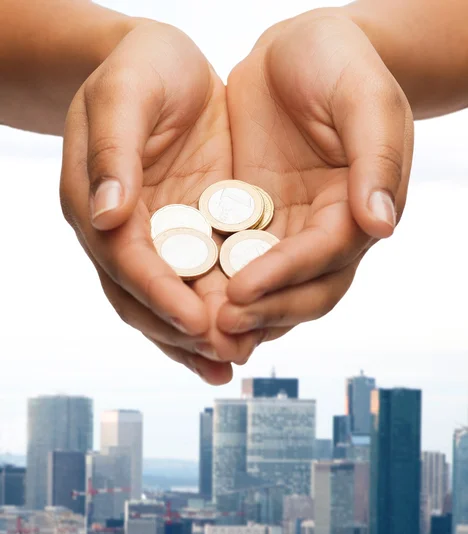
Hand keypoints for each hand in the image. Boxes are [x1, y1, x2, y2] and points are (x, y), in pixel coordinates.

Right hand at [60, 21, 258, 384]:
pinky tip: (246, 333)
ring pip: (172, 301)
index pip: (126, 262)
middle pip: (144, 298)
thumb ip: (114, 151)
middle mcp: (124, 232)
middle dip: (182, 331)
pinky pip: (203, 280)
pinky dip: (219, 310)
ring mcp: (158, 237)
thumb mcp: (124, 95)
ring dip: (200, 337)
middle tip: (225, 354)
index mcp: (95, 204)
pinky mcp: (191, 232)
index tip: (197, 322)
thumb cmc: (140, 68)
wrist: (165, 65)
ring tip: (234, 361)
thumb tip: (106, 216)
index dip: (160, 295)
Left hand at [218, 10, 413, 336]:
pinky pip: (235, 261)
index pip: (327, 255)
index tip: (243, 289)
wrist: (296, 51)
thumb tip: (380, 225)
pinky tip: (186, 297)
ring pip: (270, 289)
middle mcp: (325, 231)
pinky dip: (216, 285)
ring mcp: (287, 230)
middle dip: (264, 311)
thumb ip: (376, 159)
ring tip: (201, 330)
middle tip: (219, 325)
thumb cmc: (337, 63)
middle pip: (304, 290)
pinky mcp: (253, 223)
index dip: (287, 275)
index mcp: (358, 209)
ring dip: (241, 314)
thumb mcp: (364, 99)